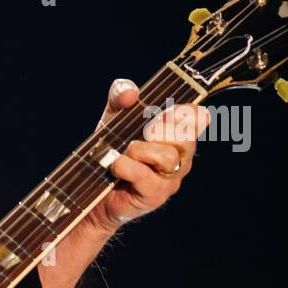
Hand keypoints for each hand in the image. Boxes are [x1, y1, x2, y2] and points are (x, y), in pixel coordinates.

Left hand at [85, 78, 207, 232]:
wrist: (92, 191)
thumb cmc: (110, 152)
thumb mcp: (113, 118)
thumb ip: (120, 97)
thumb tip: (129, 92)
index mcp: (177, 134)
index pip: (196, 117)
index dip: (183, 111)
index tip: (163, 111)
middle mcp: (181, 157)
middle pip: (184, 136)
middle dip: (158, 130)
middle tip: (140, 135)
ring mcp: (171, 179)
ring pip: (167, 156)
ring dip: (138, 150)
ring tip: (123, 155)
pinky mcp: (155, 196)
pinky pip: (144, 175)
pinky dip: (125, 166)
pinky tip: (115, 167)